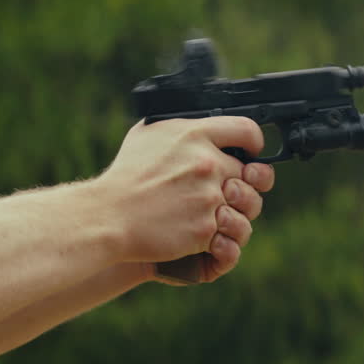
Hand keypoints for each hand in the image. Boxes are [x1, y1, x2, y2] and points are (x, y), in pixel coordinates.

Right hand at [94, 117, 273, 277]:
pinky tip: (206, 236)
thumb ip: (177, 127)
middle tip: (228, 193)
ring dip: (237, 213)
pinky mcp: (205, 227)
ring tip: (219, 217)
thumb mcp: (146, 135)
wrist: (108, 215)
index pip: (247, 131)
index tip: (251, 154)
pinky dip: (220, 238)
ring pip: (247, 208)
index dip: (254, 144)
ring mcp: (209, 197)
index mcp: (194, 135)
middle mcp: (207, 163)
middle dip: (242, 186)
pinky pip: (230, 234)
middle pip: (252, 175)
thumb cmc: (124, 176)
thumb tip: (197, 125)